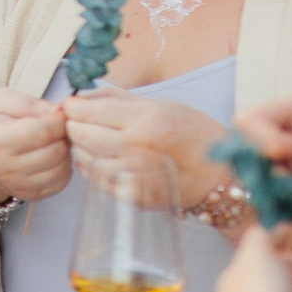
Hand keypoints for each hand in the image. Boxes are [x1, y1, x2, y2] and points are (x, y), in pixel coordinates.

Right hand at [0, 90, 71, 203]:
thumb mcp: (0, 101)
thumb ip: (30, 104)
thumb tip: (59, 112)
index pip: (41, 132)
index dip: (59, 120)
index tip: (60, 112)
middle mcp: (4, 167)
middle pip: (54, 151)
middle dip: (63, 135)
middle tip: (58, 126)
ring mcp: (16, 185)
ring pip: (61, 168)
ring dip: (65, 151)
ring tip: (54, 140)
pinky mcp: (28, 195)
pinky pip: (60, 182)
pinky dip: (63, 167)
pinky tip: (53, 156)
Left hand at [62, 89, 227, 207]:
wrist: (220, 174)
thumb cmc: (194, 135)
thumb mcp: (163, 105)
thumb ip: (120, 98)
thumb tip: (84, 95)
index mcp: (145, 118)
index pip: (88, 110)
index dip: (72, 107)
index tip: (71, 106)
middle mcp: (136, 146)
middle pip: (80, 134)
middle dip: (73, 126)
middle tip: (78, 123)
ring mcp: (132, 174)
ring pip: (84, 158)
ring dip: (81, 148)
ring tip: (93, 142)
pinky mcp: (131, 196)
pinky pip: (96, 180)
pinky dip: (92, 168)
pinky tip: (102, 160)